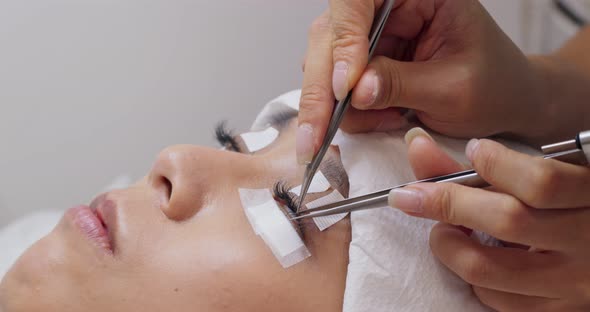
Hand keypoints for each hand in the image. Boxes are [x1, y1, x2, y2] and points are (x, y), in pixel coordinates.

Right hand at [296, 0, 550, 163]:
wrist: (506, 104)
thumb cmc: (496, 86)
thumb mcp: (453, 89)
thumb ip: (401, 85)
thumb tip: (353, 91)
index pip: (360, 0)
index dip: (345, 39)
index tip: (345, 87)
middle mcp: (389, 6)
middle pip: (330, 33)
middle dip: (322, 88)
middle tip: (315, 134)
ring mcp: (373, 34)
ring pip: (324, 63)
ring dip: (338, 105)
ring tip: (385, 120)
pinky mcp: (365, 61)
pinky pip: (334, 87)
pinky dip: (349, 113)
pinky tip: (383, 118)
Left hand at [390, 127, 589, 310]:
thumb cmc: (566, 205)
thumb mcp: (543, 178)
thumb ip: (484, 166)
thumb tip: (417, 146)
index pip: (540, 182)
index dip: (495, 163)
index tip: (474, 150)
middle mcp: (587, 243)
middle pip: (506, 221)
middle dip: (448, 203)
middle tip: (418, 195)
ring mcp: (572, 284)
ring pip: (487, 268)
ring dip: (448, 244)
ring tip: (445, 228)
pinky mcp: (555, 311)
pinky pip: (494, 298)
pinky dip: (470, 274)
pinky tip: (473, 253)